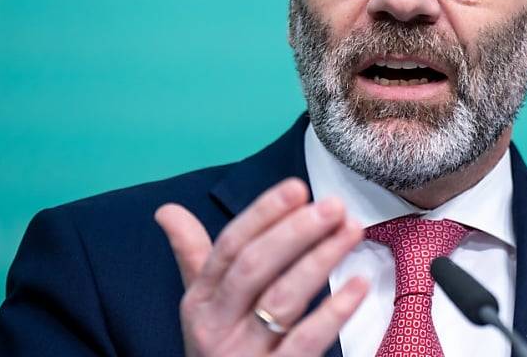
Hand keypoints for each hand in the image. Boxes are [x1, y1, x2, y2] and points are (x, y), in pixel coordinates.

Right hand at [155, 178, 367, 356]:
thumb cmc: (220, 348)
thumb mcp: (202, 307)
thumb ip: (192, 256)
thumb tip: (166, 210)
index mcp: (200, 300)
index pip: (230, 247)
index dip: (263, 214)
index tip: (298, 188)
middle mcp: (216, 325)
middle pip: (253, 268)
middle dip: (295, 232)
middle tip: (334, 205)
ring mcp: (244, 353)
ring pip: (282, 300)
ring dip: (321, 259)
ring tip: (353, 230)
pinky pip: (306, 341)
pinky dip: (335, 311)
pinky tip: (360, 284)